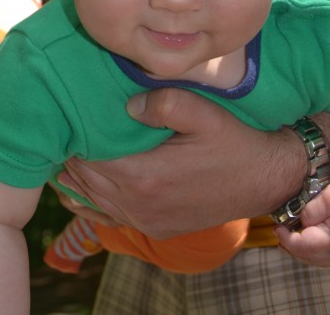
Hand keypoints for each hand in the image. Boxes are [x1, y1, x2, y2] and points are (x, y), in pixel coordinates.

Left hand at [59, 88, 307, 237]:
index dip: (73, 137)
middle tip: (62, 126)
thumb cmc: (235, 143)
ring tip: (67, 148)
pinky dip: (91, 201)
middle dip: (71, 154)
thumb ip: (163, 103)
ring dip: (78, 177)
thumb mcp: (205, 113)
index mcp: (145, 176)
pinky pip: (110, 217)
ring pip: (93, 201)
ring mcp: (147, 221)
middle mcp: (140, 205)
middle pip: (85, 181)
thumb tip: (127, 104)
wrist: (267, 181)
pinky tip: (80, 186)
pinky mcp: (156, 227)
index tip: (67, 114)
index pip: (88, 159)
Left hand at [275, 177, 329, 266]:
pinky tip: (310, 246)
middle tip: (279, 237)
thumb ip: (311, 212)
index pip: (304, 247)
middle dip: (293, 250)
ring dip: (304, 255)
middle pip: (312, 258)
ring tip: (289, 244)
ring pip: (322, 262)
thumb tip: (301, 223)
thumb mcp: (327, 197)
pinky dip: (317, 255)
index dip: (288, 239)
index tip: (277, 228)